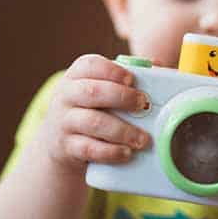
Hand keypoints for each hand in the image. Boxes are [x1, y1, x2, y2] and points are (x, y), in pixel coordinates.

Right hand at [42, 54, 150, 174]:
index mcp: (76, 76)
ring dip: (122, 130)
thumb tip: (158, 65)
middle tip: (143, 105)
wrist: (59, 141)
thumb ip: (126, 78)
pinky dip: (110, 151)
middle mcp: (66, 96)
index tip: (131, 79)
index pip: (89, 65)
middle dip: (122, 97)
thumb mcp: (100, 89)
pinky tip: (126, 153)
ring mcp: (63, 121)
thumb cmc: (91, 108)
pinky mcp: (65, 146)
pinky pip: (88, 148)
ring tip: (143, 139)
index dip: (112, 70)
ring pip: (93, 122)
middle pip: (92, 92)